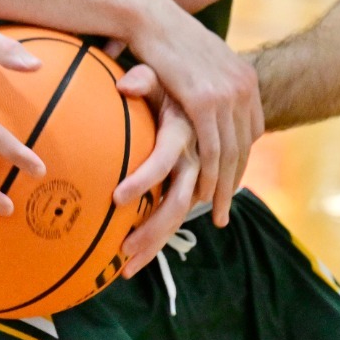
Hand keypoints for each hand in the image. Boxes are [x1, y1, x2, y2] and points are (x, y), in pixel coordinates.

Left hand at [112, 69, 199, 273]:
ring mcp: (204, 170)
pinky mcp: (204, 177)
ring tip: (127, 268)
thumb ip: (142, 79)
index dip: (143, 179)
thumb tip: (124, 83)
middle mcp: (197, 154)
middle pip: (178, 201)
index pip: (164, 160)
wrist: (222, 81)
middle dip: (151, 231)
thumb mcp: (161, 71)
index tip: (117, 199)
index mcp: (183, 129)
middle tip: (121, 253)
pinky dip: (169, 232)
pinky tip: (149, 254)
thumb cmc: (177, 76)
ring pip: (184, 216)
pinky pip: (189, 211)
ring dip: (159, 242)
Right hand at [117, 0, 261, 227]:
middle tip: (224, 211)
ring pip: (231, 153)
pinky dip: (210, 176)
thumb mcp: (198, 62)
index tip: (228, 183)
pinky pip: (213, 148)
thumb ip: (210, 84)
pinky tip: (202, 195)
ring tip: (215, 213)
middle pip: (244, 147)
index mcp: (245, 79)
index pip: (252, 131)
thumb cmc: (166, 39)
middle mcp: (243, 88)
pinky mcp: (206, 101)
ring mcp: (227, 94)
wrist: (152, 16)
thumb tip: (211, 104)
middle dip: (235, 182)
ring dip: (224, 188)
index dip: (240, 160)